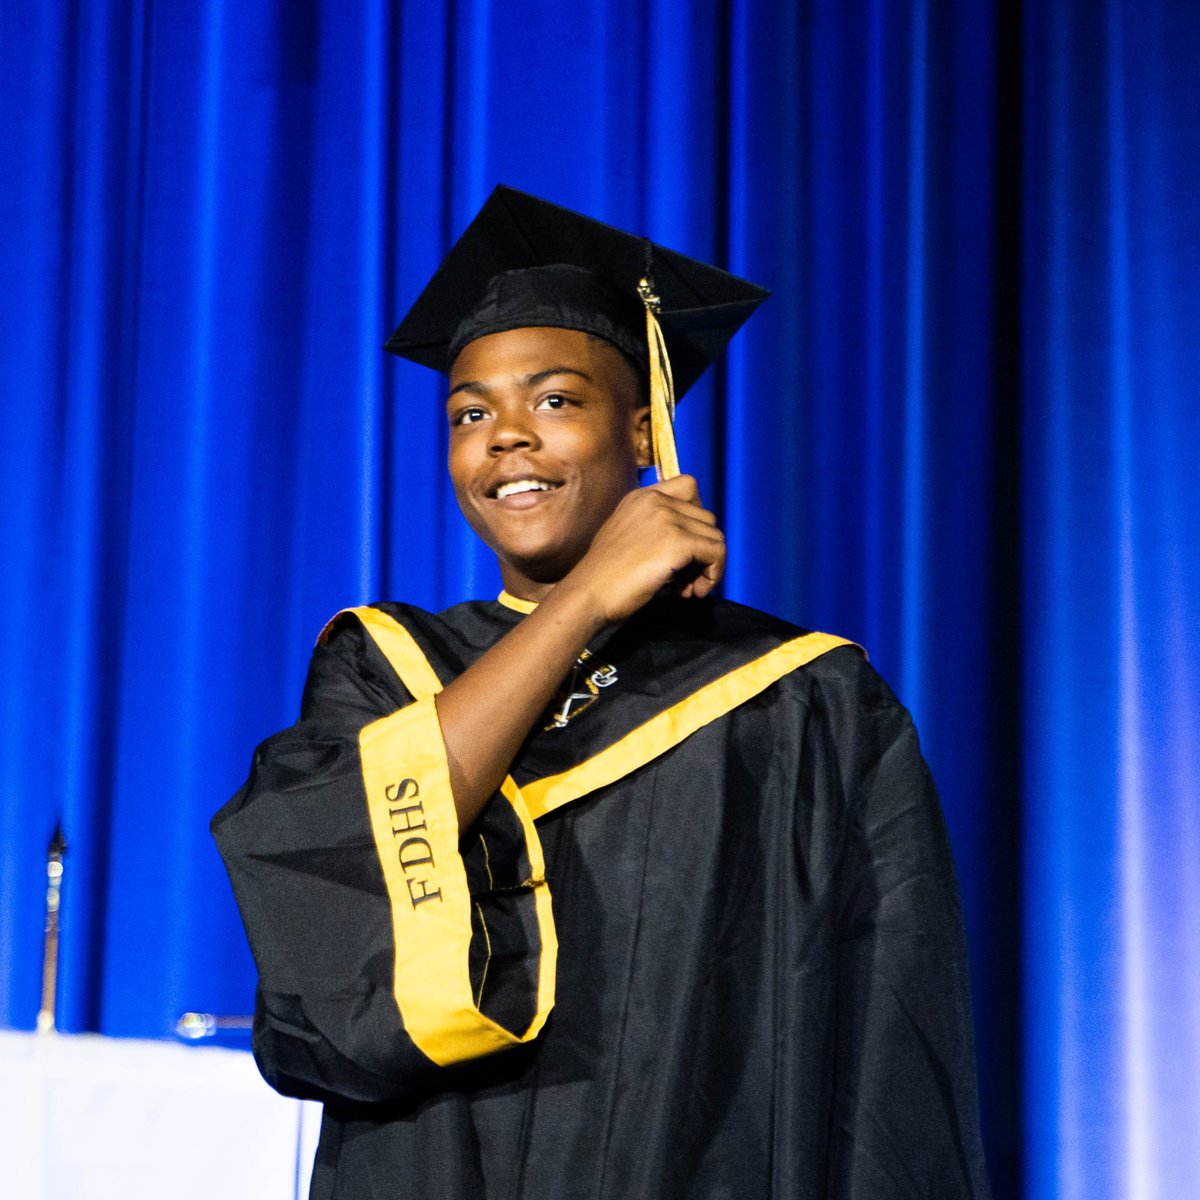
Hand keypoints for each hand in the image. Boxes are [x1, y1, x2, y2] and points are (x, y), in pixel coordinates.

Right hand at [560, 475, 725, 625]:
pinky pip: (716, 553)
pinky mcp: (677, 541)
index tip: (687, 544)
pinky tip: (691, 592)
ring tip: (687, 589)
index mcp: (641, 496)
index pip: (690, 486)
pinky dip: (713, 575)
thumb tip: (692, 544)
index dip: (697, 515)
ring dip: (708, 566)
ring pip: (716, 537)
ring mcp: (667, 518)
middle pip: (707, 518)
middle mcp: (655, 500)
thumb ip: (654, 529)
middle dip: (702, 550)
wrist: (587, 594)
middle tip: (685, 579)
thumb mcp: (625, 537)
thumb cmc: (603, 577)